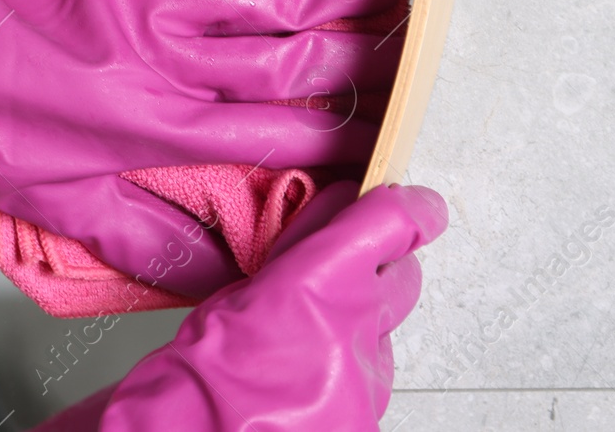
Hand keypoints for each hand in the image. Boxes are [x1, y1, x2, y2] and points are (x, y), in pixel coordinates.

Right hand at [37, 183, 446, 431]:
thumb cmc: (200, 371)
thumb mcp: (240, 288)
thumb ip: (300, 248)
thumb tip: (338, 207)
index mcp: (319, 282)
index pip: (391, 225)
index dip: (406, 210)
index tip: (414, 205)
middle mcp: (355, 329)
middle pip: (403, 279)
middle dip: (380, 271)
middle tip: (343, 273)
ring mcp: (368, 381)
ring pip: (383, 335)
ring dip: (358, 330)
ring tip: (305, 344)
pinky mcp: (370, 417)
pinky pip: (371, 380)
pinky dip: (348, 375)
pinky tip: (310, 378)